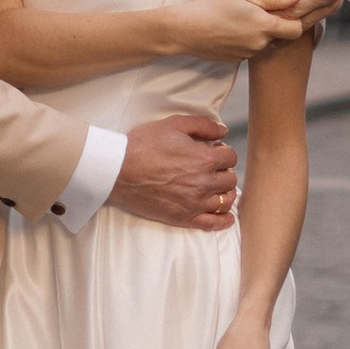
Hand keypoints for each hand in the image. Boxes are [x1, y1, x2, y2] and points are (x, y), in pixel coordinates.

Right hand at [110, 109, 238, 230]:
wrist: (119, 170)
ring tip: (215, 187)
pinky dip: (223, 220)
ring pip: (225, 201)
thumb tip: (223, 131)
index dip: (222, 152)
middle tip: (211, 168)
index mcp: (204, 159)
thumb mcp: (173, 124)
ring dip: (224, 192)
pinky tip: (225, 215)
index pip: (230, 157)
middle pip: (230, 180)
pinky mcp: (184, 218)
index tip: (213, 152)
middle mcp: (204, 183)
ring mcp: (195, 203)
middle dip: (223, 171)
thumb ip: (203, 125)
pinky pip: (213, 223)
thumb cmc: (144, 145)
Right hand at [169, 0, 308, 62]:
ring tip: (240, 19)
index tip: (283, 10)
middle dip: (275, 25)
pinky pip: (251, 50)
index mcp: (265, 26)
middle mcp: (260, 45)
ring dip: (260, 33)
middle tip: (257, 10)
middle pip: (281, 37)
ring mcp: (249, 55)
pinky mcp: (237, 60)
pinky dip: (246, 40)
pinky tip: (231, 30)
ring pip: (265, 44)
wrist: (184, 30)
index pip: (297, 30)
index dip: (294, 19)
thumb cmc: (212, 8)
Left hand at [235, 0, 349, 29]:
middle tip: (243, 18)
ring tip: (257, 26)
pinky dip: (292, 26)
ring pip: (296, 18)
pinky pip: (310, 22)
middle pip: (283, 6)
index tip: (234, 1)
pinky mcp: (335, 5)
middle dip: (261, 13)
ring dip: (275, 23)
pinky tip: (278, 29)